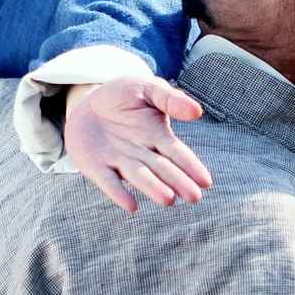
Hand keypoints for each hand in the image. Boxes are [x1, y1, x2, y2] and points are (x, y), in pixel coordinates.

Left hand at [64, 76, 212, 212]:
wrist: (89, 101)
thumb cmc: (125, 94)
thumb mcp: (148, 89)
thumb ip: (170, 99)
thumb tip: (197, 112)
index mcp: (158, 135)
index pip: (178, 153)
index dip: (191, 166)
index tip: (205, 181)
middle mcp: (143, 153)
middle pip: (162, 169)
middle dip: (178, 182)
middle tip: (194, 197)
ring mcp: (120, 161)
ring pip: (139, 176)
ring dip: (152, 188)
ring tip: (168, 200)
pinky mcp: (97, 167)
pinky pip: (108, 180)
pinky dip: (118, 192)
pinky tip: (130, 206)